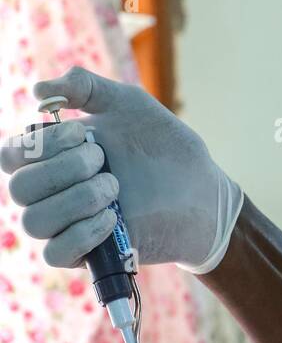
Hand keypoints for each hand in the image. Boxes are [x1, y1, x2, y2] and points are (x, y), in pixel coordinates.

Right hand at [0, 67, 241, 271]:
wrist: (202, 190)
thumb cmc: (164, 146)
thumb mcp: (127, 104)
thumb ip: (85, 87)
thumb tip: (39, 91)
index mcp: (53, 157)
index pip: (10, 156)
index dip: (37, 145)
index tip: (83, 133)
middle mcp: (54, 192)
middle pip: (19, 189)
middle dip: (63, 169)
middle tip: (104, 160)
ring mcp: (69, 225)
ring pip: (34, 222)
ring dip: (75, 200)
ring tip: (114, 188)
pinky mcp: (89, 255)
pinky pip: (55, 254)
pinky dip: (80, 233)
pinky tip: (111, 218)